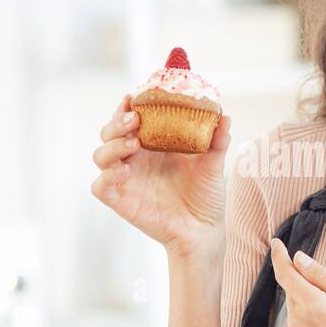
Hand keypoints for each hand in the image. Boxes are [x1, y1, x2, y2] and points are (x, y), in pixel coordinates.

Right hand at [90, 93, 231, 256]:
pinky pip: (100, 186)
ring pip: (100, 155)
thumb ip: (217, 141)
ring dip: (112, 146)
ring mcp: (125, 179)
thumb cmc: (205, 195)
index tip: (134, 97)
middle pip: (109, 132)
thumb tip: (225, 117)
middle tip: (135, 120)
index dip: (127, 106)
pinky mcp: (121, 200)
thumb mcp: (213, 164)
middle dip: (117, 122)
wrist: (203, 229)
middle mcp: (135, 158)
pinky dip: (106, 176)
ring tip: (133, 145)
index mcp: (152, 144)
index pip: (130, 118)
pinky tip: (125, 172)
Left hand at [268, 237, 325, 326]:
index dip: (280, 257)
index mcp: (313, 306)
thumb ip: (323, 278)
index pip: (287, 274)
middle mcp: (296, 326)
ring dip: (309, 319)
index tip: (276, 244)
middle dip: (311, 296)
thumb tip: (299, 259)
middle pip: (295, 298)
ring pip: (296, 320)